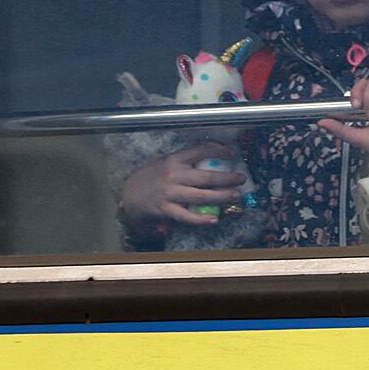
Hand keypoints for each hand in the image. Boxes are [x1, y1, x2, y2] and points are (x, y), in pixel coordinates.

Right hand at [119, 142, 251, 229]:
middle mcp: (173, 174)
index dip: (219, 150)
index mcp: (174, 159)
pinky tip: (214, 219)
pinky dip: (201, 219)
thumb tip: (213, 158)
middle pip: (206, 176)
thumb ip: (185, 161)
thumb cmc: (151, 176)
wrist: (128, 193)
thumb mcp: (166, 162)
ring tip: (235, 196)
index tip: (232, 154)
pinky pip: (186, 216)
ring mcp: (170, 193)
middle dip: (227, 178)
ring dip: (221, 197)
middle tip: (241, 178)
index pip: (200, 150)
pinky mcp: (165, 209)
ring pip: (201, 196)